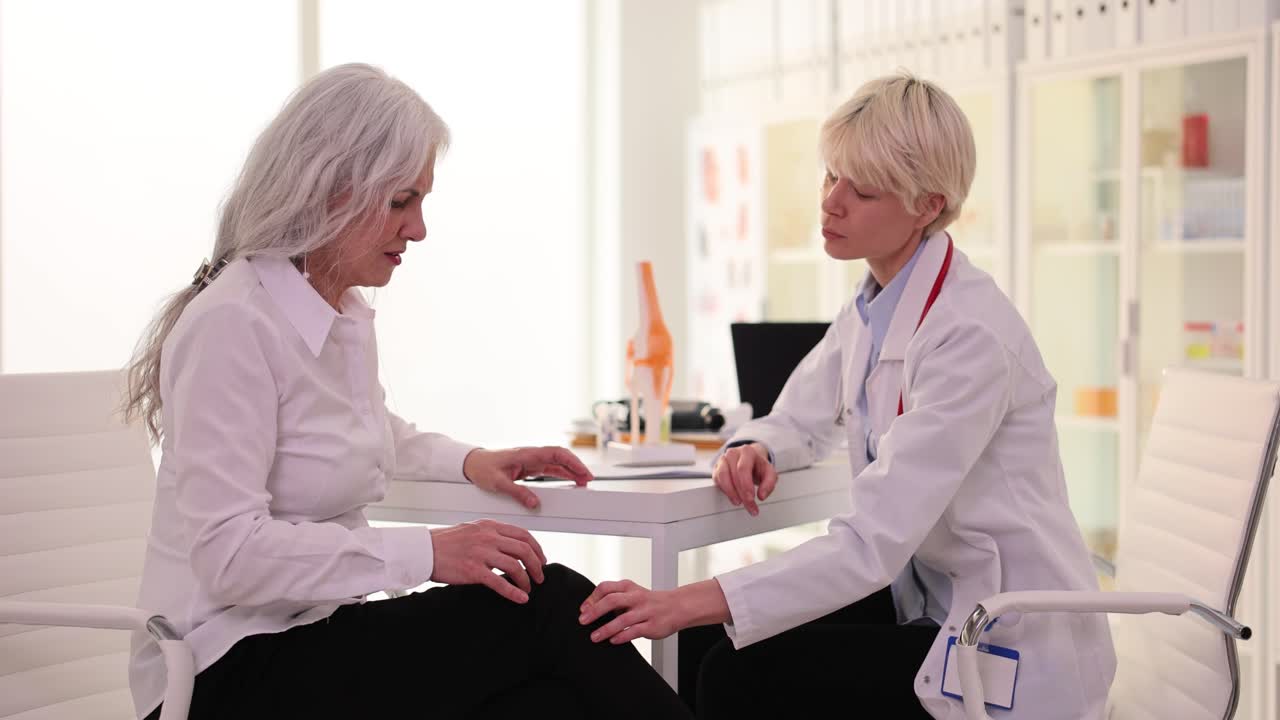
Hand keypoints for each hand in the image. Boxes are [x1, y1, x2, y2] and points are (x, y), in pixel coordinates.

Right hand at [429, 519, 547, 602]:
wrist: (423, 551)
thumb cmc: (445, 543)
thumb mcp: (472, 530)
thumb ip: (492, 535)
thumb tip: (510, 547)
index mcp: (490, 526)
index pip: (523, 535)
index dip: (537, 549)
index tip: (542, 560)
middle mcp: (488, 537)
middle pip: (524, 550)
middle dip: (537, 565)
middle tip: (540, 577)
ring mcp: (481, 553)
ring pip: (515, 566)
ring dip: (526, 580)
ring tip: (528, 588)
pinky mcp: (473, 570)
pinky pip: (500, 582)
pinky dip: (514, 592)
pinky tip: (520, 598)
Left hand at [463, 446, 592, 508]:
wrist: (471, 463)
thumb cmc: (482, 468)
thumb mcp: (497, 483)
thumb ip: (517, 493)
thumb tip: (534, 503)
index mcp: (526, 454)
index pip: (555, 454)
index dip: (572, 462)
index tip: (583, 472)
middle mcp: (531, 455)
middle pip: (560, 457)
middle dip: (576, 467)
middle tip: (588, 480)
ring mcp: (531, 461)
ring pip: (557, 463)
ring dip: (571, 471)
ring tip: (583, 483)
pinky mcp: (529, 467)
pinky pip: (549, 469)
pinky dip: (561, 474)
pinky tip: (569, 481)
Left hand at [578, 579, 730, 643]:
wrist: (677, 607)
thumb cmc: (650, 602)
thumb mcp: (632, 593)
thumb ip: (614, 598)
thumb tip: (589, 610)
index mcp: (628, 587)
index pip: (606, 588)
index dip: (592, 598)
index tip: (583, 609)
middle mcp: (636, 597)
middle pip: (612, 600)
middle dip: (595, 611)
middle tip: (583, 621)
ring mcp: (645, 611)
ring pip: (622, 619)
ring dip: (606, 628)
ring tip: (594, 636)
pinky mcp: (652, 625)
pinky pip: (634, 631)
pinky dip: (622, 636)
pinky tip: (613, 640)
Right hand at [713, 443, 776, 515]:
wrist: (750, 459)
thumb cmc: (758, 466)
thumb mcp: (769, 473)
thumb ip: (769, 483)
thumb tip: (762, 496)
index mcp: (747, 452)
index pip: (743, 469)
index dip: (746, 485)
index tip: (751, 498)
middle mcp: (733, 453)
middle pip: (734, 475)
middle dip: (742, 494)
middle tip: (750, 506)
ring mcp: (723, 459)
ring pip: (722, 477)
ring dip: (730, 493)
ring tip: (738, 502)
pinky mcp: (717, 467)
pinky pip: (717, 479)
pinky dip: (724, 490)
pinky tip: (733, 496)